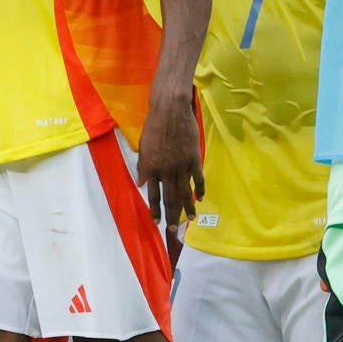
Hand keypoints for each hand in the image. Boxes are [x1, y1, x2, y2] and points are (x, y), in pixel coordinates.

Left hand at [137, 88, 203, 225]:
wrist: (170, 111)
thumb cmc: (153, 126)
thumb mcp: (143, 146)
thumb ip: (143, 166)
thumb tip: (142, 183)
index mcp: (151, 168)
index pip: (153, 194)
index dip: (155, 209)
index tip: (157, 221)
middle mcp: (166, 171)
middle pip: (170, 198)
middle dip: (172, 215)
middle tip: (174, 229)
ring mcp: (181, 166)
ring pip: (185, 192)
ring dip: (187, 207)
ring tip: (190, 220)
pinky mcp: (193, 159)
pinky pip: (198, 179)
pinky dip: (199, 190)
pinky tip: (200, 199)